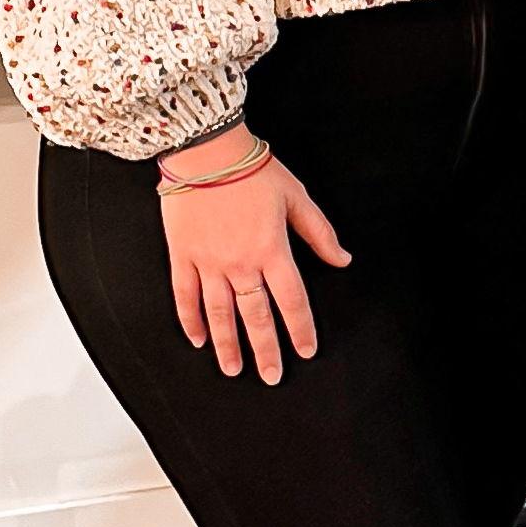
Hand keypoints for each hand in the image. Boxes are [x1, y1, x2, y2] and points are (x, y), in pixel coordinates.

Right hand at [160, 153, 350, 385]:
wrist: (205, 150)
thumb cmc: (252, 168)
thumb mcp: (296, 197)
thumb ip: (320, 233)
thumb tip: (343, 259)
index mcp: (272, 250)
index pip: (292, 300)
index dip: (300, 328)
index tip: (306, 350)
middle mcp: (240, 263)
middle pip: (255, 316)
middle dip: (265, 350)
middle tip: (271, 376)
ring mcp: (208, 262)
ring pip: (219, 314)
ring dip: (227, 345)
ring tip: (233, 369)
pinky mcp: (182, 255)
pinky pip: (185, 296)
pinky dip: (191, 320)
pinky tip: (198, 339)